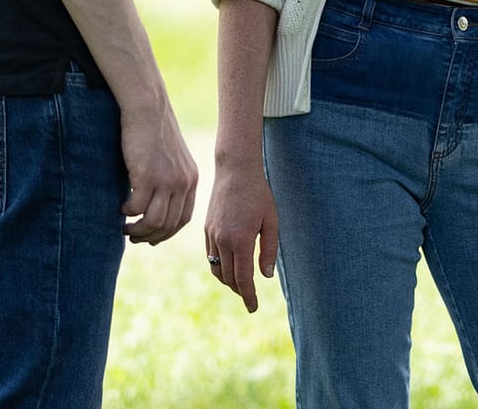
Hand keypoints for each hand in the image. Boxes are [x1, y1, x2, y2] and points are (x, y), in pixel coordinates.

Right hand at [119, 100, 198, 244]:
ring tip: (124, 226)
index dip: (166, 232)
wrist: (148, 109)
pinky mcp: (147, 175)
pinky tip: (121, 205)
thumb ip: (170, 181)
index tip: (151, 237)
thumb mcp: (171, 159)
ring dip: (137, 229)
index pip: (183, 219)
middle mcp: (183, 182)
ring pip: (153, 221)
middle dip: (149, 236)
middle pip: (168, 225)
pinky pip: (136, 207)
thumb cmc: (154, 132)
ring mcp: (166, 180)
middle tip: (133, 236)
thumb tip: (156, 208)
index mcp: (191, 179)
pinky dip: (127, 211)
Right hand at [202, 161, 278, 312]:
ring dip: (227, 281)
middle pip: (228, 278)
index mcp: (241, 241)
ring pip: (216, 269)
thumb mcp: (271, 221)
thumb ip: (269, 250)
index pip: (243, 279)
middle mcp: (222, 241)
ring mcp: (211, 235)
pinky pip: (210, 256)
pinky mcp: (206, 230)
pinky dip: (218, 267)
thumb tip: (265, 276)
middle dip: (239, 291)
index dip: (248, 296)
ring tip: (240, 285)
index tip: (253, 308)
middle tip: (250, 298)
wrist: (235, 170)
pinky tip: (229, 266)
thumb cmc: (258, 194)